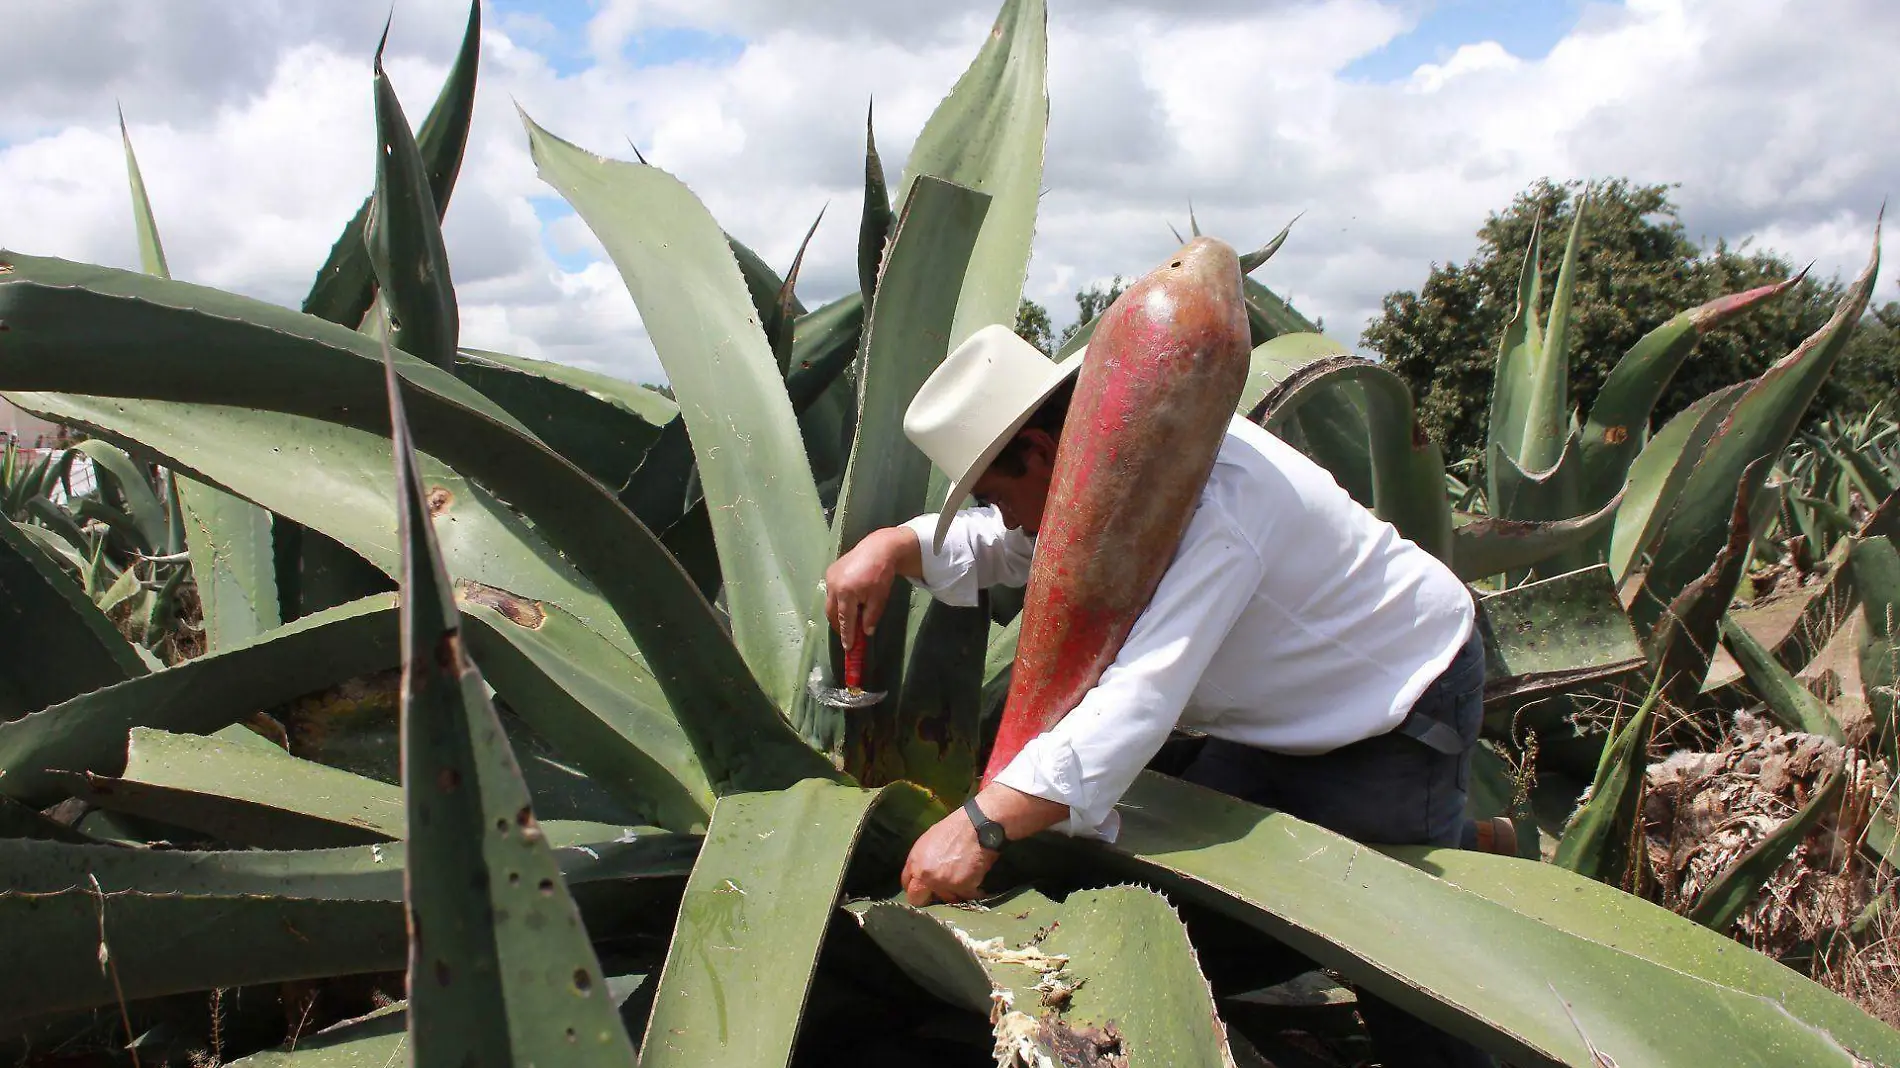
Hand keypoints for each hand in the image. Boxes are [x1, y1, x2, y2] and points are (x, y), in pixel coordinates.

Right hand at [824, 527, 918, 648]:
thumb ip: (871, 617)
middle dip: (838, 625)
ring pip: (829, 603)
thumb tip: (865, 633)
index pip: (845, 620)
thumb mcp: (879, 598)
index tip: (848, 648)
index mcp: (846, 593)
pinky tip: (847, 602)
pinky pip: (831, 592)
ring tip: (848, 619)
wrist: (878, 549)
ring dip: (837, 613)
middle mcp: (834, 586)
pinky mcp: (830, 572)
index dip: (846, 635)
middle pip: (832, 613)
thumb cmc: (880, 574)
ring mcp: (830, 578)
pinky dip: (837, 600)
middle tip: (848, 634)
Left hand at [901, 808, 997, 905]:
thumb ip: (921, 861)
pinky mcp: (960, 887)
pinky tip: (972, 876)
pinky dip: (969, 889)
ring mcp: (942, 883)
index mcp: (914, 862)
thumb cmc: (954, 829)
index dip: (915, 888)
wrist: (977, 827)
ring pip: (944, 898)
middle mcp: (925, 875)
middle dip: (928, 897)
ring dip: (952, 891)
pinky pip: (963, 896)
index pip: (906, 885)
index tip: (923, 888)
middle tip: (939, 890)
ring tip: (961, 876)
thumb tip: (921, 875)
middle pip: (918, 899)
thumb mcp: (928, 841)